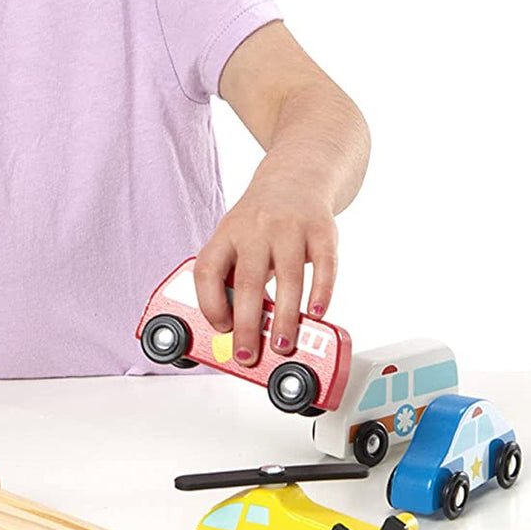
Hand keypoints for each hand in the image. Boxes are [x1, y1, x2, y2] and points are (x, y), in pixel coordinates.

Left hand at [193, 173, 337, 367]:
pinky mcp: (322, 230)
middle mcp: (255, 229)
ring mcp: (289, 227)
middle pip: (247, 282)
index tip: (220, 329)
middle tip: (249, 354)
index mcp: (226, 234)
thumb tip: (234, 327)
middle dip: (247, 325)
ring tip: (283, 345)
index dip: (210, 303)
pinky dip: (322, 292)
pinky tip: (318, 314)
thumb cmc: (261, 220)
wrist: (297, 175)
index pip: (207, 271)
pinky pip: (323, 265)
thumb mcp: (236, 239)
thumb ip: (233, 277)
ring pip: (288, 278)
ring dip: (286, 318)